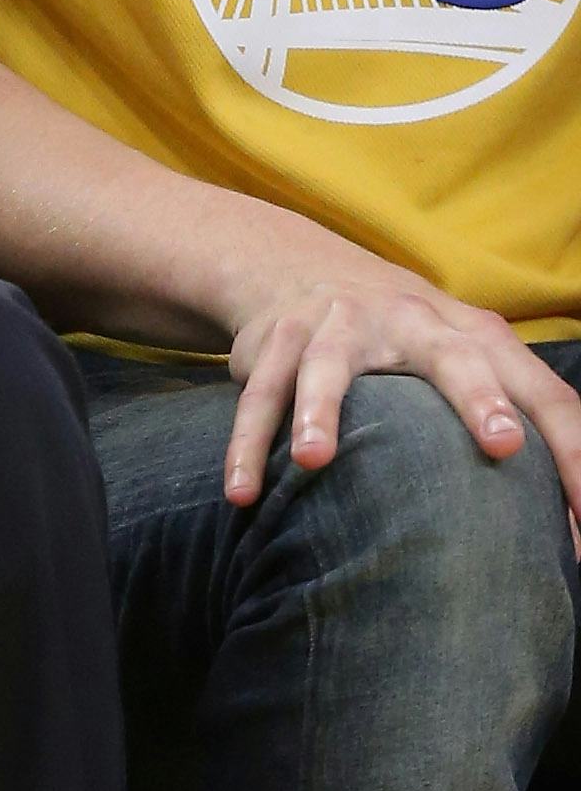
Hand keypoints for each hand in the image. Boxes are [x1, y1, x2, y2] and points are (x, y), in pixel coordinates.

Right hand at [217, 243, 580, 515]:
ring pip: (327, 368)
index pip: (542, 392)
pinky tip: (242, 494)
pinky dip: (245, 444)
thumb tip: (574, 522)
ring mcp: (339, 326)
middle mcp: (412, 321)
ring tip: (311, 460)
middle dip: (480, 398)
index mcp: (473, 335)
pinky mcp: (278, 340)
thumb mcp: (460, 357)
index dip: (570, 451)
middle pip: (454, 358)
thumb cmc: (403, 339)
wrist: (299, 268)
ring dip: (318, 413)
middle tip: (503, 446)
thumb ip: (510, 417)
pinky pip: (258, 395)